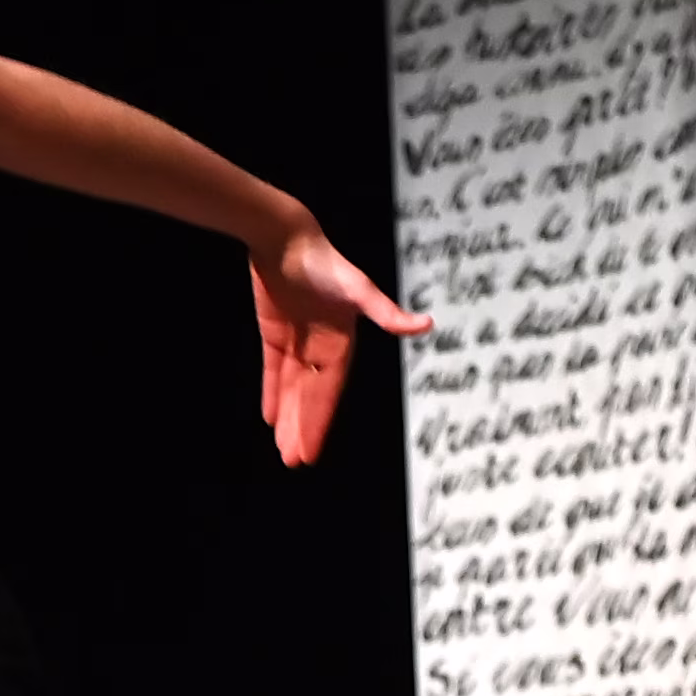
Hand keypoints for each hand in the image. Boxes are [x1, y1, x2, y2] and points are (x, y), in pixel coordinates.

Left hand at [248, 221, 425, 467]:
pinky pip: (274, 370)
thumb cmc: (324, 260)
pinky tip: (269, 417)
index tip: (311, 452)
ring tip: (283, 450)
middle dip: (302, 427)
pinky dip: (272, 392)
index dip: (320, 421)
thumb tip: (426, 325)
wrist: (286, 235)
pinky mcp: (276, 331)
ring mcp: (299, 339)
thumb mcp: (358, 288)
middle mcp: (323, 344)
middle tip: (294, 461)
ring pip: (292, 387)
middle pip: (310, 395)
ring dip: (288, 416)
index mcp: (343, 342)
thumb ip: (386, 312)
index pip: (329, 391)